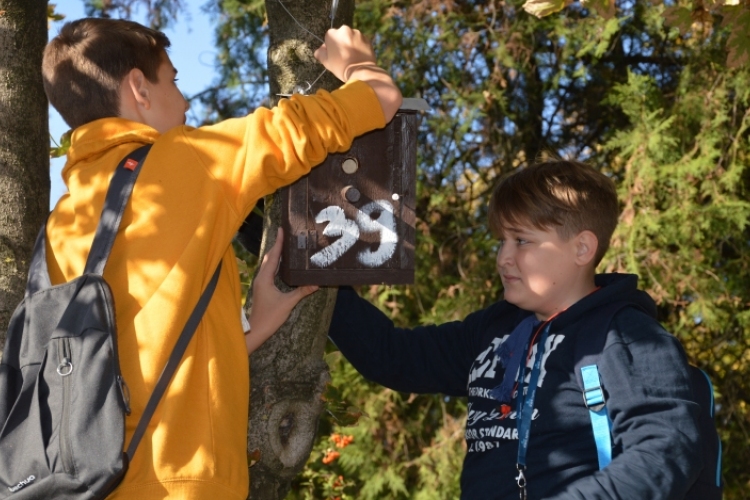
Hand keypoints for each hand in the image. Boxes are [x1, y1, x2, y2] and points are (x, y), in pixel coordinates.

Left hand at [246, 227, 318, 353]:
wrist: (256, 330)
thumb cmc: (269, 317)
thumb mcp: (287, 304)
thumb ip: (301, 292)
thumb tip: (316, 283)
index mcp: (265, 278)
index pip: (273, 256)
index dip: (278, 243)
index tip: (282, 230)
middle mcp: (261, 278)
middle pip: (269, 257)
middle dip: (277, 245)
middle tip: (286, 234)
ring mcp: (261, 283)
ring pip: (269, 264)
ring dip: (276, 254)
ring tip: (286, 244)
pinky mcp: (263, 288)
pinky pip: (270, 271)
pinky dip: (276, 263)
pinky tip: (283, 263)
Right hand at [314, 25, 376, 81]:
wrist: (361, 71)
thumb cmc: (341, 67)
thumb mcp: (327, 62)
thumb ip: (321, 54)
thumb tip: (319, 51)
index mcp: (332, 34)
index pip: (329, 37)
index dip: (331, 46)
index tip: (334, 55)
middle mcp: (344, 29)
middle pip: (341, 35)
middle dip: (341, 42)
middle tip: (343, 55)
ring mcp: (357, 33)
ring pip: (351, 37)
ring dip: (351, 43)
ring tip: (352, 56)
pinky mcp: (366, 38)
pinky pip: (360, 41)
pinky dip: (359, 46)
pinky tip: (359, 56)